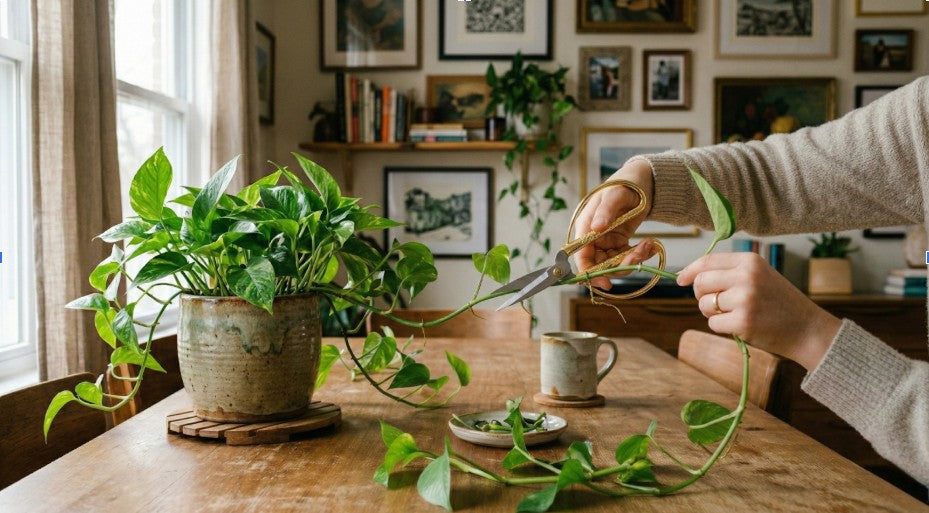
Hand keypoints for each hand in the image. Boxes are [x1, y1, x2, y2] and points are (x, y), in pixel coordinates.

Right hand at [573, 159, 656, 289]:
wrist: (642, 181)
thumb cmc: (626, 183)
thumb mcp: (616, 194)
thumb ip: (605, 210)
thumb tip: (595, 227)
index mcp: (586, 225)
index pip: (581, 254)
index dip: (589, 271)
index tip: (604, 282)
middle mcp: (593, 236)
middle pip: (598, 264)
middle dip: (618, 267)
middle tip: (638, 256)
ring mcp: (606, 241)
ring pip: (614, 264)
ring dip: (632, 260)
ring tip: (648, 245)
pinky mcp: (618, 242)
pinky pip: (626, 257)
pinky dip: (639, 255)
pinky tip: (650, 244)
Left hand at [677, 252, 841, 370]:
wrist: (807, 329)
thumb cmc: (779, 303)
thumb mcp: (759, 276)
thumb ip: (729, 272)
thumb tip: (689, 276)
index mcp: (750, 261)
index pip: (707, 260)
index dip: (690, 271)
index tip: (680, 280)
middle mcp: (746, 276)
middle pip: (701, 282)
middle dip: (702, 295)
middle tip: (717, 303)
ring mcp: (745, 299)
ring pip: (704, 304)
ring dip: (712, 313)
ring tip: (734, 314)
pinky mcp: (743, 322)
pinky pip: (712, 323)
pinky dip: (721, 327)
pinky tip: (740, 325)